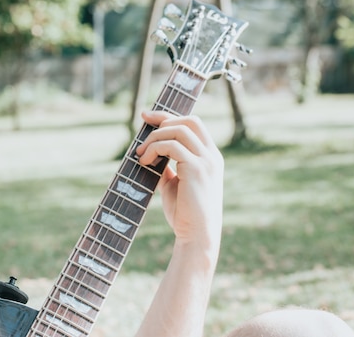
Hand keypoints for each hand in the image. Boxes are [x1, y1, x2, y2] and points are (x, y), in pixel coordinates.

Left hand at [135, 110, 223, 251]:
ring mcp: (206, 161)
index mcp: (210, 158)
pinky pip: (171, 146)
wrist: (196, 236)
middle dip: (162, 119)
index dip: (168, 116)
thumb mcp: (173, 184)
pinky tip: (145, 162)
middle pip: (189, 121)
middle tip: (141, 127)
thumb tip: (149, 153)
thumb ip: (166, 167)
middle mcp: (212, 156)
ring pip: (178, 130)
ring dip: (154, 138)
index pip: (192, 125)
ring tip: (141, 154)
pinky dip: (154, 149)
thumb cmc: (184, 214)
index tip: (146, 116)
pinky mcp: (196, 169)